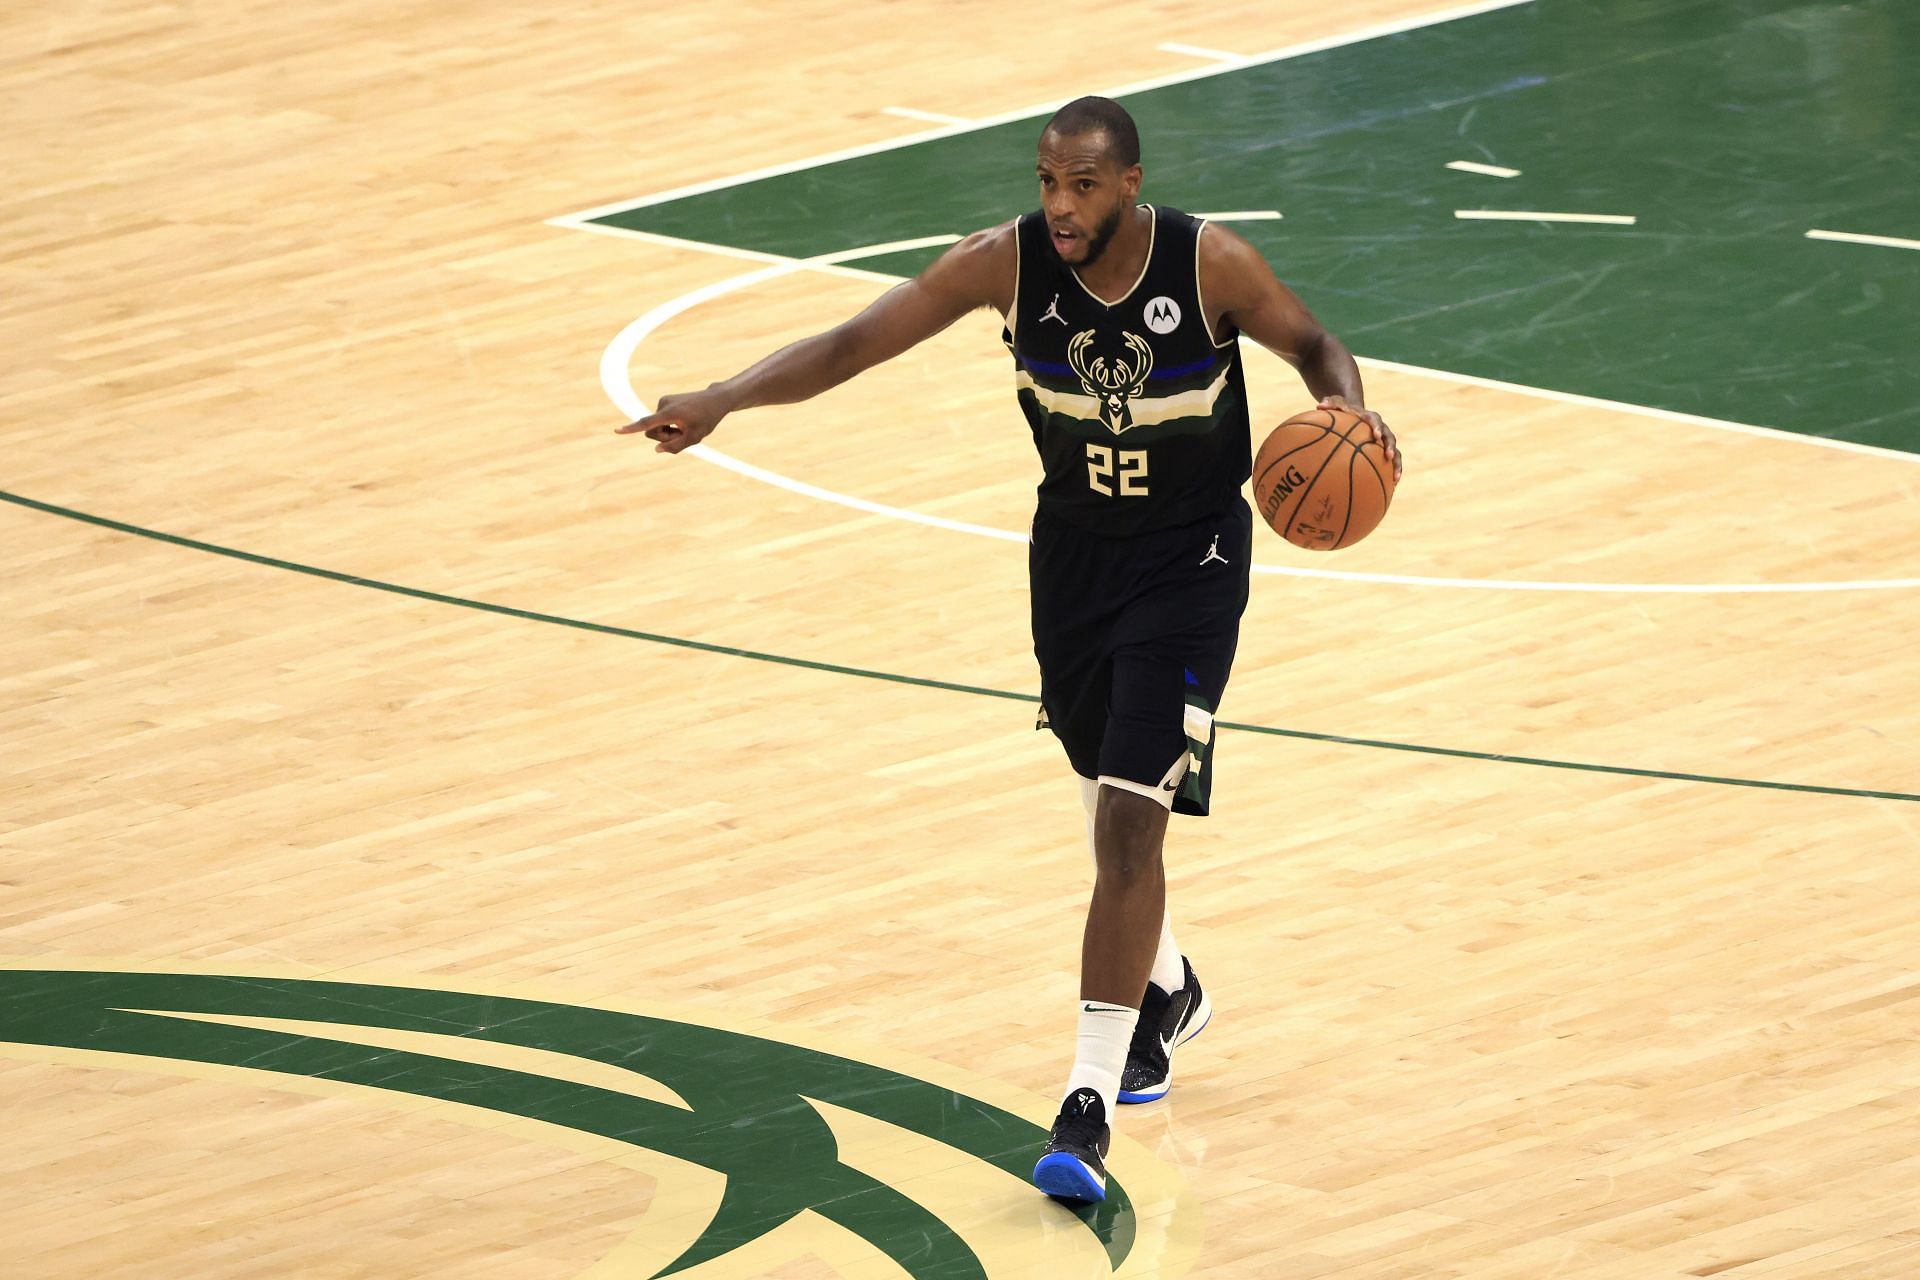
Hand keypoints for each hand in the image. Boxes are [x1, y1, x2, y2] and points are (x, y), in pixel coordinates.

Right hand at [615, 388, 730, 453]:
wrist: (714, 400)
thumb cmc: (706, 419)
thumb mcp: (694, 438)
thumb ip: (675, 447)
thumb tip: (657, 449)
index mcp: (669, 413)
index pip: (647, 424)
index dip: (631, 429)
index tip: (617, 431)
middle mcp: (663, 405)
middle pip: (652, 431)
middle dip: (664, 437)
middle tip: (683, 434)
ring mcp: (663, 401)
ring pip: (657, 426)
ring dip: (669, 431)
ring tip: (686, 426)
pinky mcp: (665, 401)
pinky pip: (661, 420)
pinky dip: (670, 424)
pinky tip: (684, 420)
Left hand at [1318, 394, 1400, 481]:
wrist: (1356, 412)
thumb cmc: (1344, 410)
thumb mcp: (1336, 403)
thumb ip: (1330, 403)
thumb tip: (1319, 406)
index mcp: (1371, 417)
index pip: (1376, 420)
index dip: (1377, 427)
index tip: (1376, 435)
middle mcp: (1381, 429)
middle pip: (1390, 437)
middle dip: (1391, 447)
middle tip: (1389, 456)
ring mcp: (1384, 441)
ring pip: (1395, 452)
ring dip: (1397, 464)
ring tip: (1396, 478)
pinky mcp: (1384, 451)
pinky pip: (1391, 462)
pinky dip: (1392, 472)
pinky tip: (1391, 486)